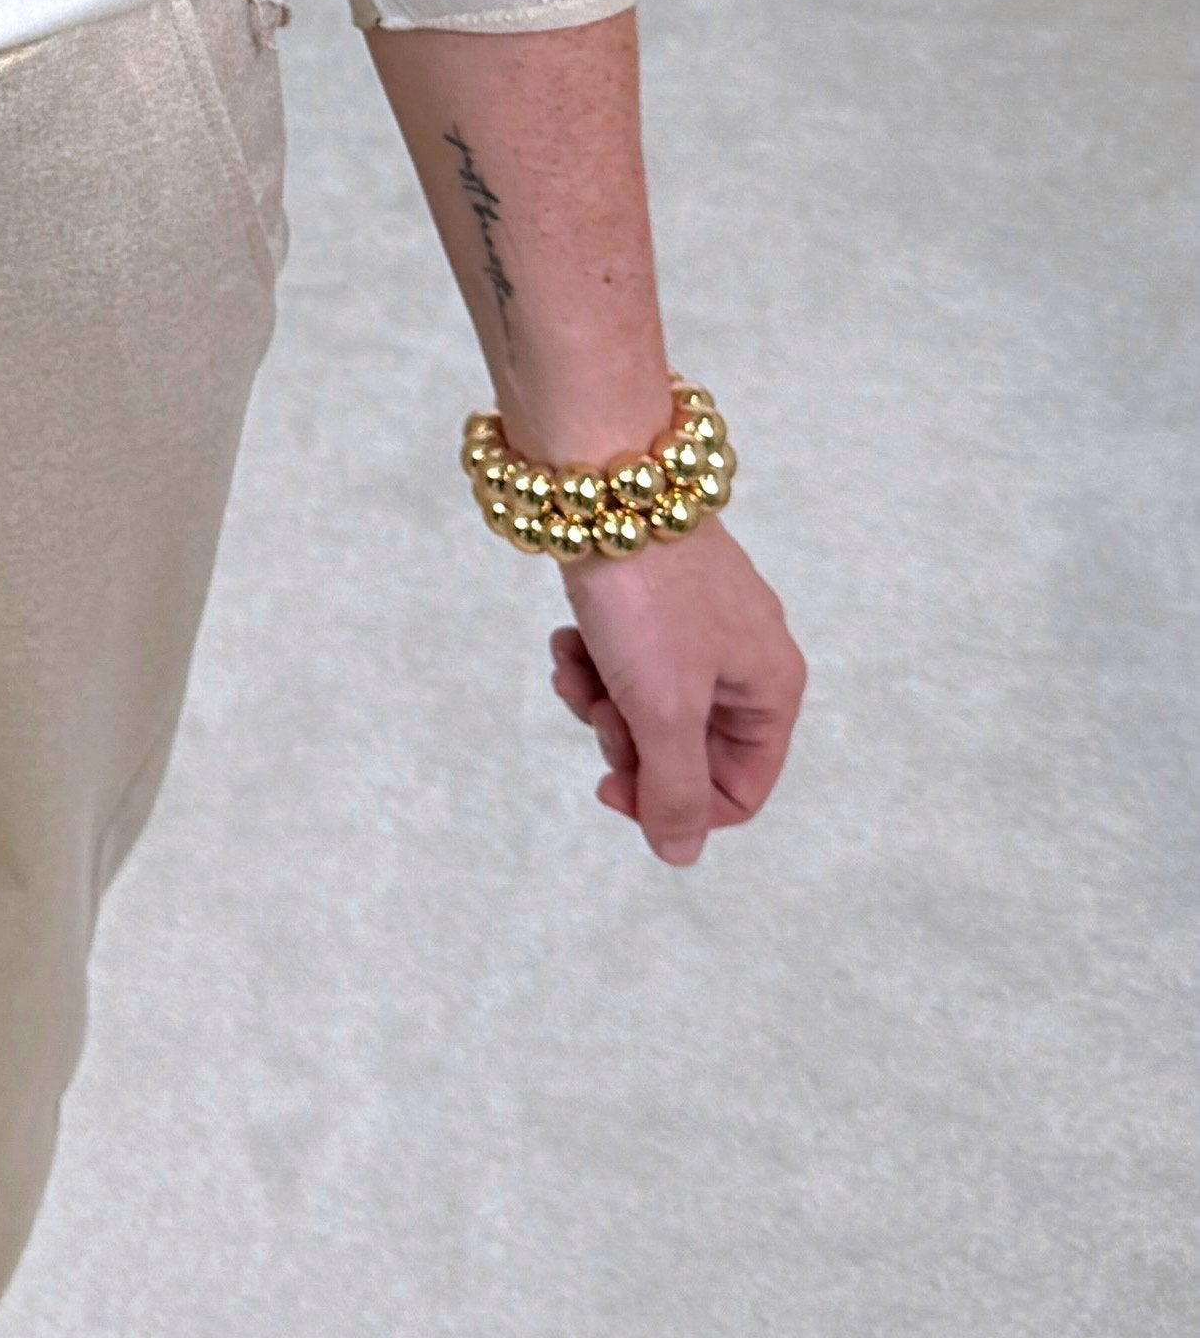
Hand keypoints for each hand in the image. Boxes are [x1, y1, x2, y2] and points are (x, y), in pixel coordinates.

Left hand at [546, 519, 803, 869]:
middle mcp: (746, 660)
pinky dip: (592, 660)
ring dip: (600, 701)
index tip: (611, 787)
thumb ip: (675, 790)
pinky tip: (566, 638)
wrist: (605, 481)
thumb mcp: (664, 708)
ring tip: (572, 664)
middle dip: (629, 743)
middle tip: (598, 710)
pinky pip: (627, 660)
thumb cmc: (649, 598)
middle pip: (687, 751)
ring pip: (649, 706)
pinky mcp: (658, 599)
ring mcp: (702, 626)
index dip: (672, 807)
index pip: (738, 792)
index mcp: (771, 690)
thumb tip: (679, 856)